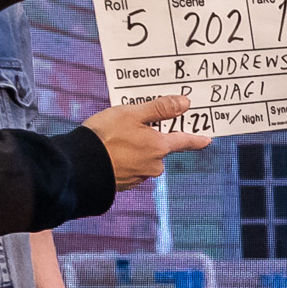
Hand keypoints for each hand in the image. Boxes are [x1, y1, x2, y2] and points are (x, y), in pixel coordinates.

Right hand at [84, 97, 206, 182]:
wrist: (79, 166)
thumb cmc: (105, 136)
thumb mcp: (132, 113)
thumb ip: (160, 108)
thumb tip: (184, 103)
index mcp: (159, 147)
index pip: (184, 141)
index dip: (196, 139)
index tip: (207, 139)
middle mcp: (154, 165)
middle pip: (159, 148)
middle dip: (149, 137)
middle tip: (128, 126)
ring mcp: (139, 177)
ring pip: (143, 158)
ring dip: (134, 148)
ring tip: (113, 138)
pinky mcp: (125, 184)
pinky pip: (130, 167)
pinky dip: (124, 159)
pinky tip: (109, 152)